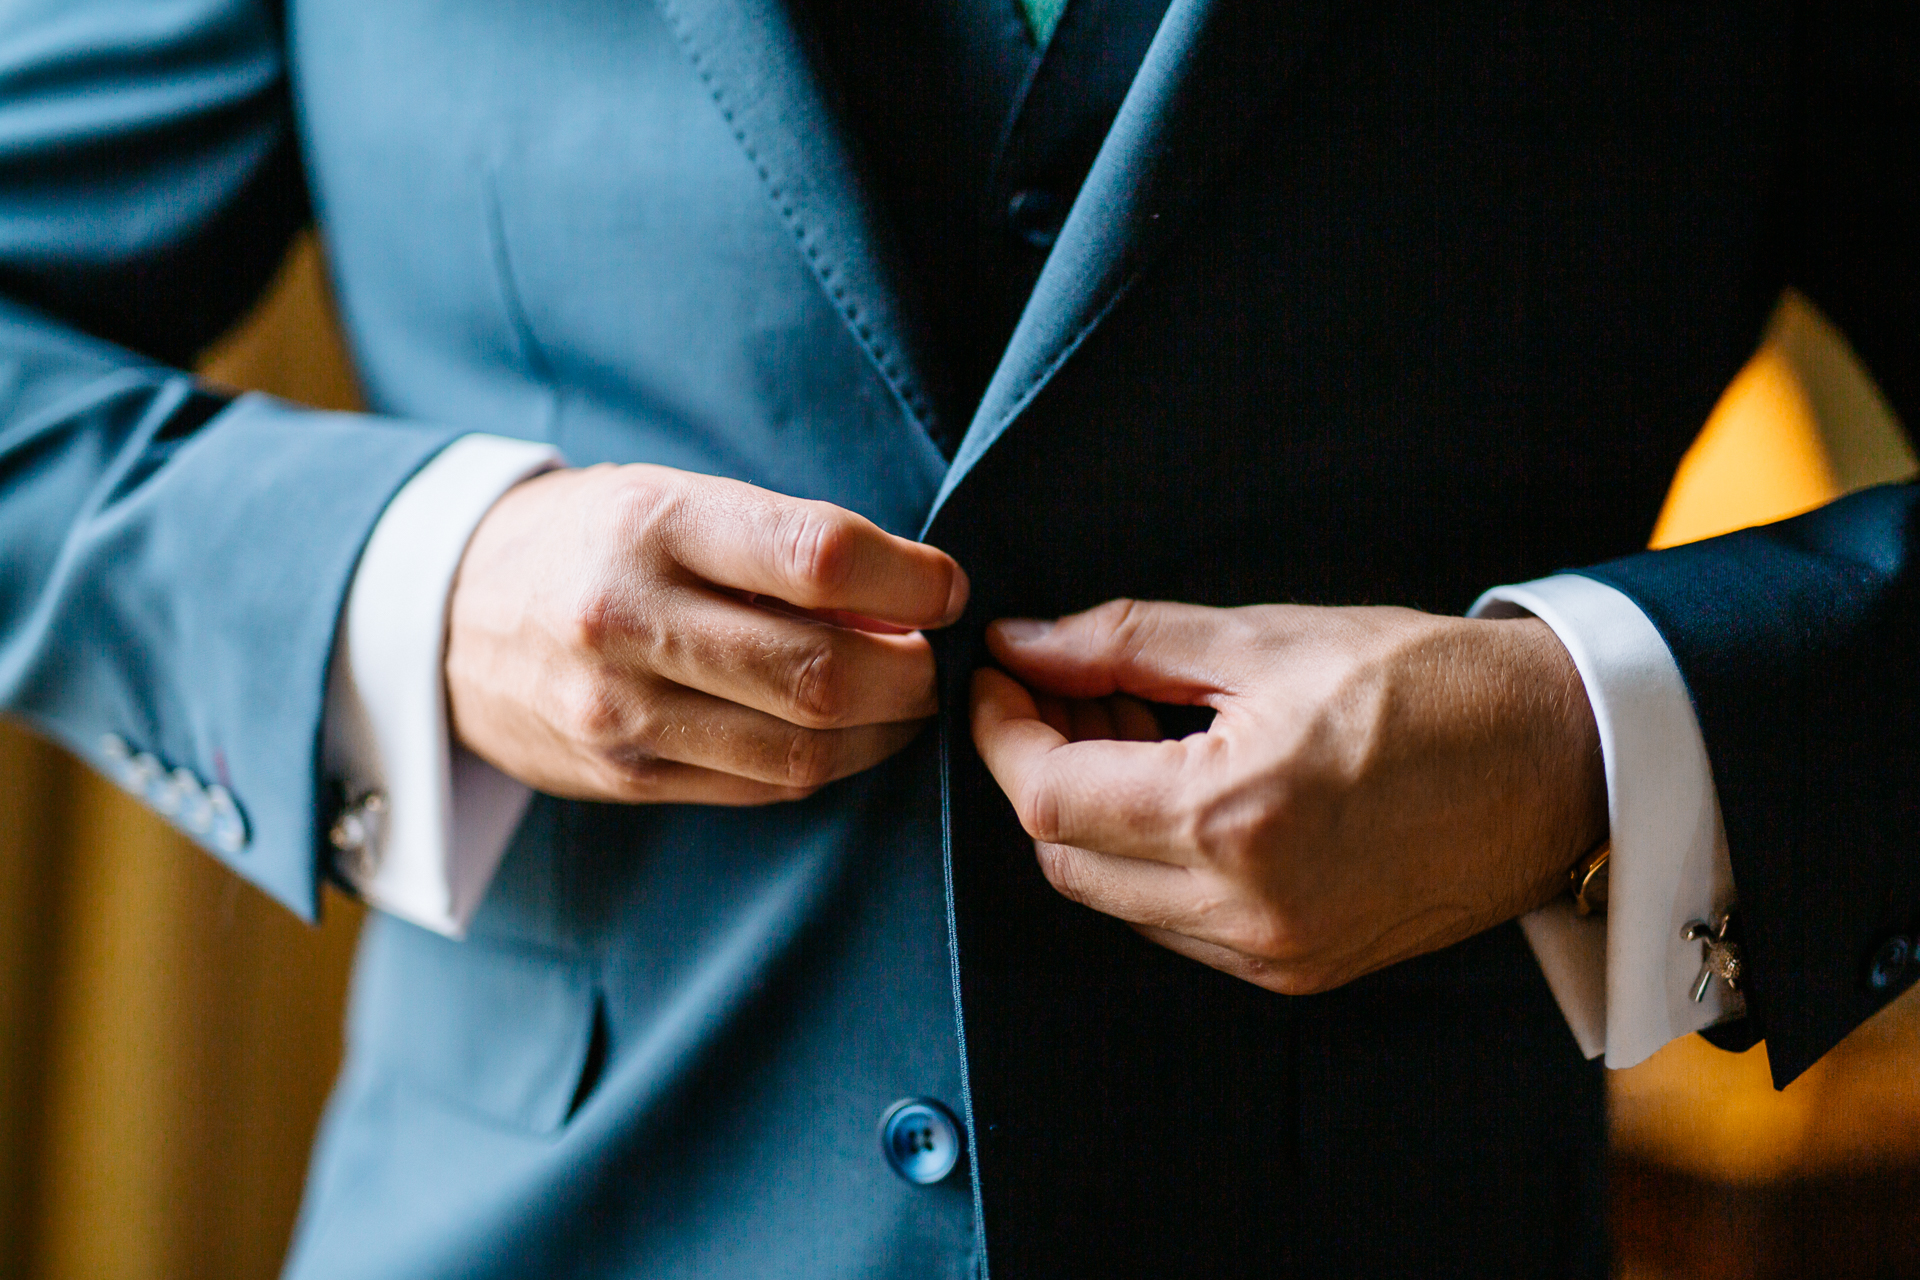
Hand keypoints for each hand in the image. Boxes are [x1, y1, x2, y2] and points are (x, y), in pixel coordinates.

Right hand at [447, 463, 966, 803]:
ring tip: (903, 699)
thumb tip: (912, 604)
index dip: (910, 581)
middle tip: (934, 658)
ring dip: (882, 731)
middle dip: (911, 673)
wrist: (446, 615)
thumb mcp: (670, 498)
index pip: (817, 557)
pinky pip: (762, 788)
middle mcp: (627, 620)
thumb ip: (782, 545)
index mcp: (652, 523)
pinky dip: (827, 765)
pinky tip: (845, 735)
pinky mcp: (624, 778)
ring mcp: (620, 712)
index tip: (944, 588)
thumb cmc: (591, 540)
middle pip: (820, 672)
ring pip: (802, 751)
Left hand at [969, 599, 1605, 993]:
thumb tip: (1022, 642)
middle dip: (1042, 768)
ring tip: (1133, 725)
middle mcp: (1245, 911)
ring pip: (1111, 896)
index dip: (1001, 732)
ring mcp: (1273, 955)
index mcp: (1233, 819)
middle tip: (1069, 688)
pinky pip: (1173, 923)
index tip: (997, 675)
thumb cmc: (1432, 683)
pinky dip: (1149, 858)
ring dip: (1093, 816)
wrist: (1569, 762)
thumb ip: (1127, 642)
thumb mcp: (1268, 637)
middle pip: (1064, 856)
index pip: (1048, 796)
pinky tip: (1182, 786)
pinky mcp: (1299, 971)